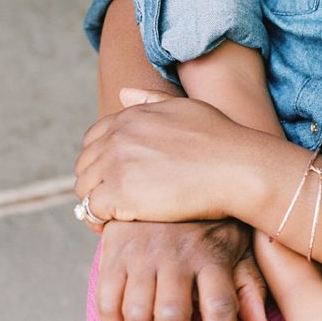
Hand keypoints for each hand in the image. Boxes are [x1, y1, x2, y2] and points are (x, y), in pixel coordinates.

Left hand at [75, 91, 261, 225]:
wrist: (237, 167)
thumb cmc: (221, 139)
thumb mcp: (184, 107)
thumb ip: (150, 99)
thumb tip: (122, 92)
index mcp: (129, 117)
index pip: (93, 140)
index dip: (100, 161)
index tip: (113, 179)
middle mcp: (117, 137)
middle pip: (85, 164)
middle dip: (94, 183)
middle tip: (110, 203)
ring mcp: (116, 164)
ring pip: (84, 188)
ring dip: (93, 203)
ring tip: (109, 218)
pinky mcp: (120, 194)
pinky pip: (93, 210)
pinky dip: (98, 221)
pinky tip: (112, 228)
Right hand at [94, 219, 267, 320]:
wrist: (163, 175)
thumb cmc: (207, 222)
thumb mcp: (236, 245)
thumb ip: (248, 284)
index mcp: (212, 254)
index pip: (220, 306)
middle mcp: (177, 253)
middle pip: (173, 317)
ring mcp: (142, 251)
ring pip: (138, 313)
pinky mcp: (114, 249)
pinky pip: (107, 298)